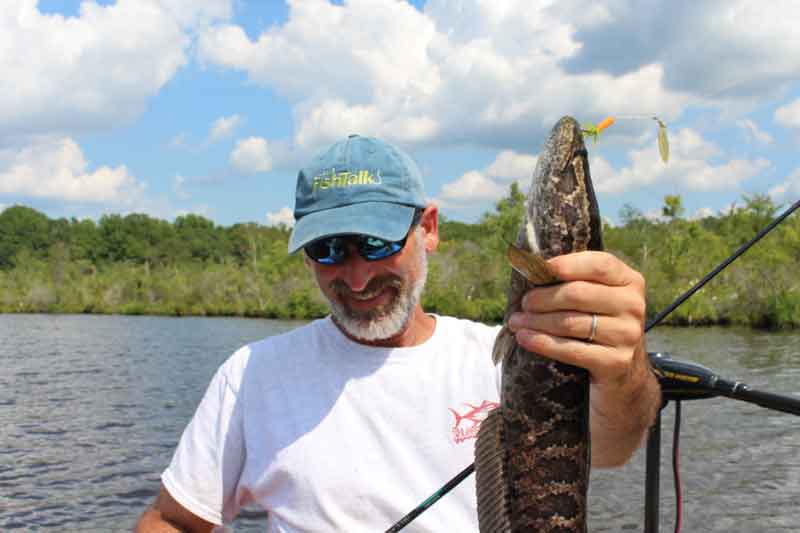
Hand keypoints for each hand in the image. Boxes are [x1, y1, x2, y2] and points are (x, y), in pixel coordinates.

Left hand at [507, 251, 645, 387]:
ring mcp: (627, 335)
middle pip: (578, 294)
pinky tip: (525, 338)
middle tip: (524, 303)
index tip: (537, 268)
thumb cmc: (600, 323)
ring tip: (516, 322)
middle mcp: (633, 305)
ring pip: (570, 323)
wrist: (623, 370)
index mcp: (629, 281)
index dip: (565, 264)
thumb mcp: (598, 297)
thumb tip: (530, 268)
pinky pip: (571, 350)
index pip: (598, 264)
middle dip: (543, 298)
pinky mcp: (616, 361)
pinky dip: (542, 343)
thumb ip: (576, 281)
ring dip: (536, 321)